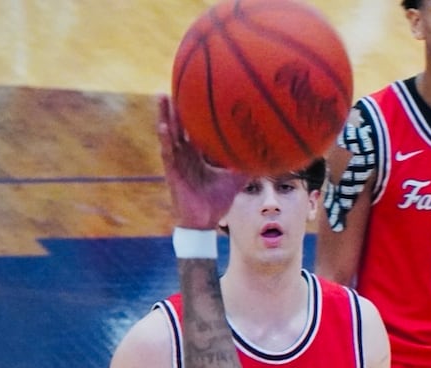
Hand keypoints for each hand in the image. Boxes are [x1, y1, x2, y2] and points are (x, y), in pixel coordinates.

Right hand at [155, 95, 243, 229]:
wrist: (205, 221)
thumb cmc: (218, 201)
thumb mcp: (236, 180)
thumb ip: (248, 167)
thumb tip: (269, 157)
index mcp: (197, 154)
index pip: (193, 128)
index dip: (192, 112)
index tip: (194, 91)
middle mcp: (185, 154)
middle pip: (178, 125)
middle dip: (175, 107)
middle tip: (174, 84)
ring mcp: (177, 162)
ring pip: (168, 134)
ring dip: (164, 116)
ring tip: (162, 96)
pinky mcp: (171, 172)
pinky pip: (167, 153)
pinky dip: (165, 139)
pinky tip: (164, 127)